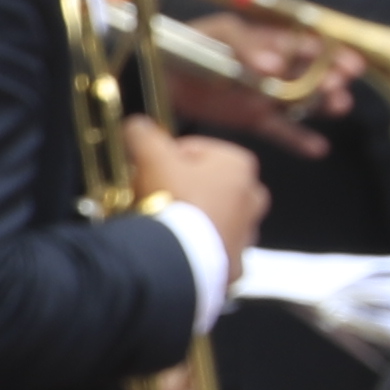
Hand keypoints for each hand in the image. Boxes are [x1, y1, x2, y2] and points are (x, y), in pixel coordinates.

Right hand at [134, 119, 270, 265]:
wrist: (178, 259)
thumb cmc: (173, 201)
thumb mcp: (152, 157)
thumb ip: (145, 135)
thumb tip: (137, 125)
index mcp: (239, 165)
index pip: (194, 150)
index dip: (164, 158)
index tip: (146, 171)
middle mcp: (252, 197)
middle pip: (207, 185)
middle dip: (183, 188)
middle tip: (153, 195)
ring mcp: (246, 233)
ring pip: (213, 219)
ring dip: (192, 219)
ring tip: (162, 225)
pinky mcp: (235, 265)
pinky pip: (213, 250)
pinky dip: (196, 249)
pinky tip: (174, 248)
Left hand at [160, 5, 355, 157]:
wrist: (162, 76)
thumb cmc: (192, 43)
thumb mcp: (219, 32)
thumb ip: (246, 45)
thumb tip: (274, 65)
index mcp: (271, 43)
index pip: (310, 47)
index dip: (332, 54)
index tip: (349, 63)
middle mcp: (276, 69)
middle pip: (313, 74)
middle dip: (331, 78)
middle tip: (340, 85)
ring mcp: (266, 95)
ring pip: (303, 101)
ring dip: (323, 104)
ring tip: (338, 107)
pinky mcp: (253, 119)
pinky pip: (280, 130)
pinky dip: (299, 140)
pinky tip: (319, 149)